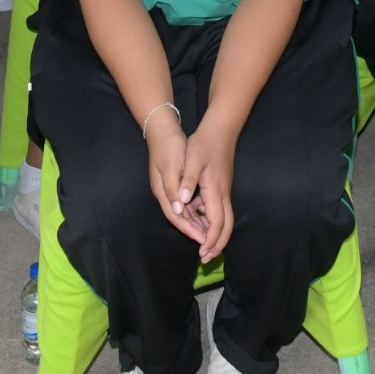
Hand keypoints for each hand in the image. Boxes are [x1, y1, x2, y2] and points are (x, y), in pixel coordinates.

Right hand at [142, 110, 207, 246]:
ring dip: (196, 223)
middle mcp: (165, 193)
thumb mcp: (172, 164)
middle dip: (194, 231)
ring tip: (211, 233)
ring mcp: (170, 188)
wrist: (163, 129)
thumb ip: (174, 187)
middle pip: (180, 218)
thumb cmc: (169, 146)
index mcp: (163, 191)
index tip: (203, 241)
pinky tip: (206, 213)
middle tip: (209, 244)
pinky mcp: (176, 183)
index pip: (177, 217)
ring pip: (184, 212)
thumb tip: (179, 208)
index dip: (189, 230)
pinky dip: (196, 210)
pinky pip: (186, 203)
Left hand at [176, 115, 239, 260]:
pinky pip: (220, 211)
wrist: (221, 129)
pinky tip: (201, 224)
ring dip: (216, 235)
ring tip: (204, 248)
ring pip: (225, 220)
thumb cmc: (204, 144)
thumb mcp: (192, 159)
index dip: (211, 239)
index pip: (217, 222)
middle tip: (206, 258)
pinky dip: (213, 223)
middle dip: (217, 244)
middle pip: (226, 226)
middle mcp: (223, 193)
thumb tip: (182, 201)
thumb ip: (187, 180)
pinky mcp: (222, 187)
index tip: (203, 252)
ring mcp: (224, 191)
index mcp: (215, 190)